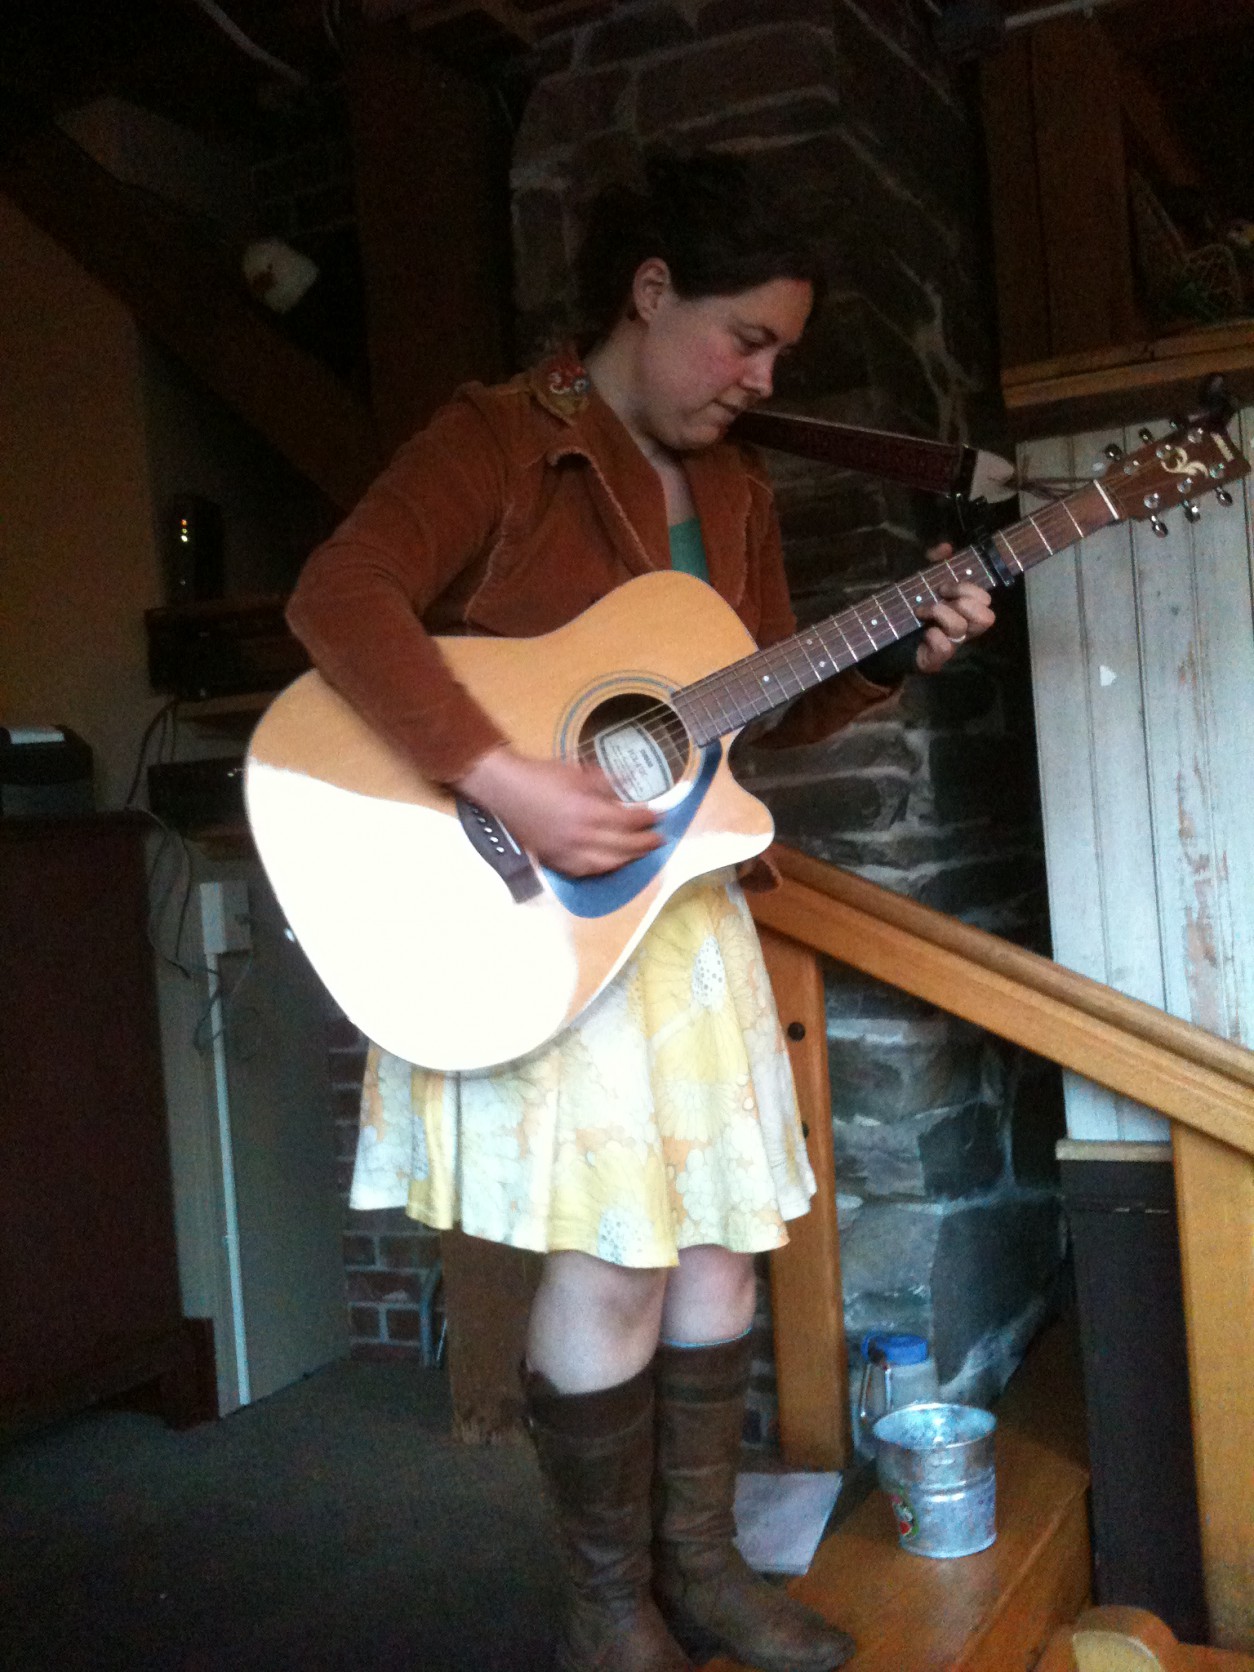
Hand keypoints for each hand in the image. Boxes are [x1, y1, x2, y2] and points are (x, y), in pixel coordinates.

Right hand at [453, 746, 661, 876]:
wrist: (506, 790)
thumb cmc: (541, 776)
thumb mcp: (578, 772)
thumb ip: (606, 782)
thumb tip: (629, 786)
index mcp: (589, 812)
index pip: (629, 821)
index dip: (648, 819)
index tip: (661, 816)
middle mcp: (582, 838)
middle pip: (623, 846)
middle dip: (645, 843)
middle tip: (660, 839)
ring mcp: (568, 853)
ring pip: (607, 864)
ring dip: (629, 859)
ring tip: (640, 853)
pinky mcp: (555, 861)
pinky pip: (585, 872)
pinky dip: (603, 870)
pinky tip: (611, 864)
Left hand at [913, 543, 995, 674]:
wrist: (880, 638)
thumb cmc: (904, 608)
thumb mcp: (917, 580)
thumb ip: (932, 563)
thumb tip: (946, 548)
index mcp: (963, 610)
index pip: (985, 600)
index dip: (969, 589)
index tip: (944, 585)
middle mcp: (962, 629)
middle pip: (986, 618)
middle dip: (964, 601)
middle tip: (940, 597)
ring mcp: (951, 646)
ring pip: (961, 628)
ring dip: (941, 613)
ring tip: (921, 611)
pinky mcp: (935, 660)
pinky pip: (946, 648)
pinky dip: (935, 636)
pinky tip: (924, 632)